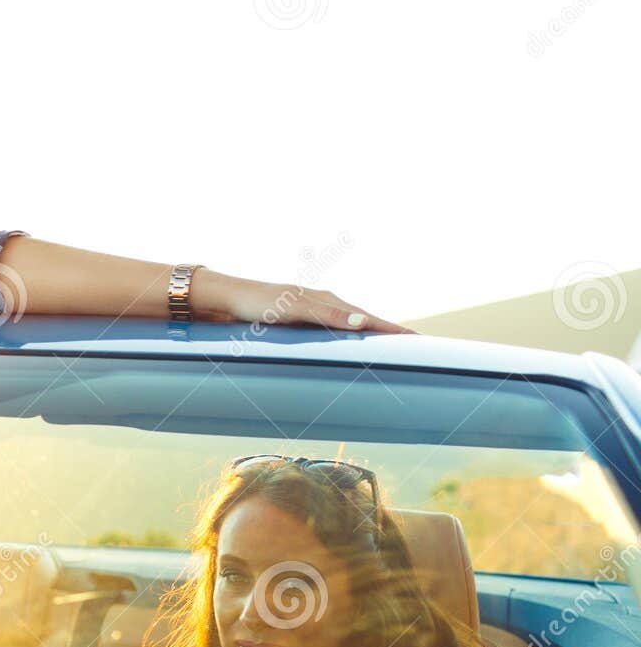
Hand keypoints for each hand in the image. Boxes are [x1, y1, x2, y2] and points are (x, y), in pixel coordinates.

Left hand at [191, 270, 414, 333]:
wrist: (227, 300)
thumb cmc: (259, 304)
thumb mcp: (294, 309)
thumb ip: (328, 315)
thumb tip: (362, 322)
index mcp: (327, 301)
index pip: (368, 318)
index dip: (392, 330)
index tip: (418, 340)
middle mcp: (324, 304)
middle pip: (364, 321)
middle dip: (389, 332)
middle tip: (416, 344)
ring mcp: (313, 312)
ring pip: (350, 326)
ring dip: (371, 336)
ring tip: (393, 346)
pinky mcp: (300, 321)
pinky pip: (332, 331)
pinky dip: (349, 337)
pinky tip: (351, 345)